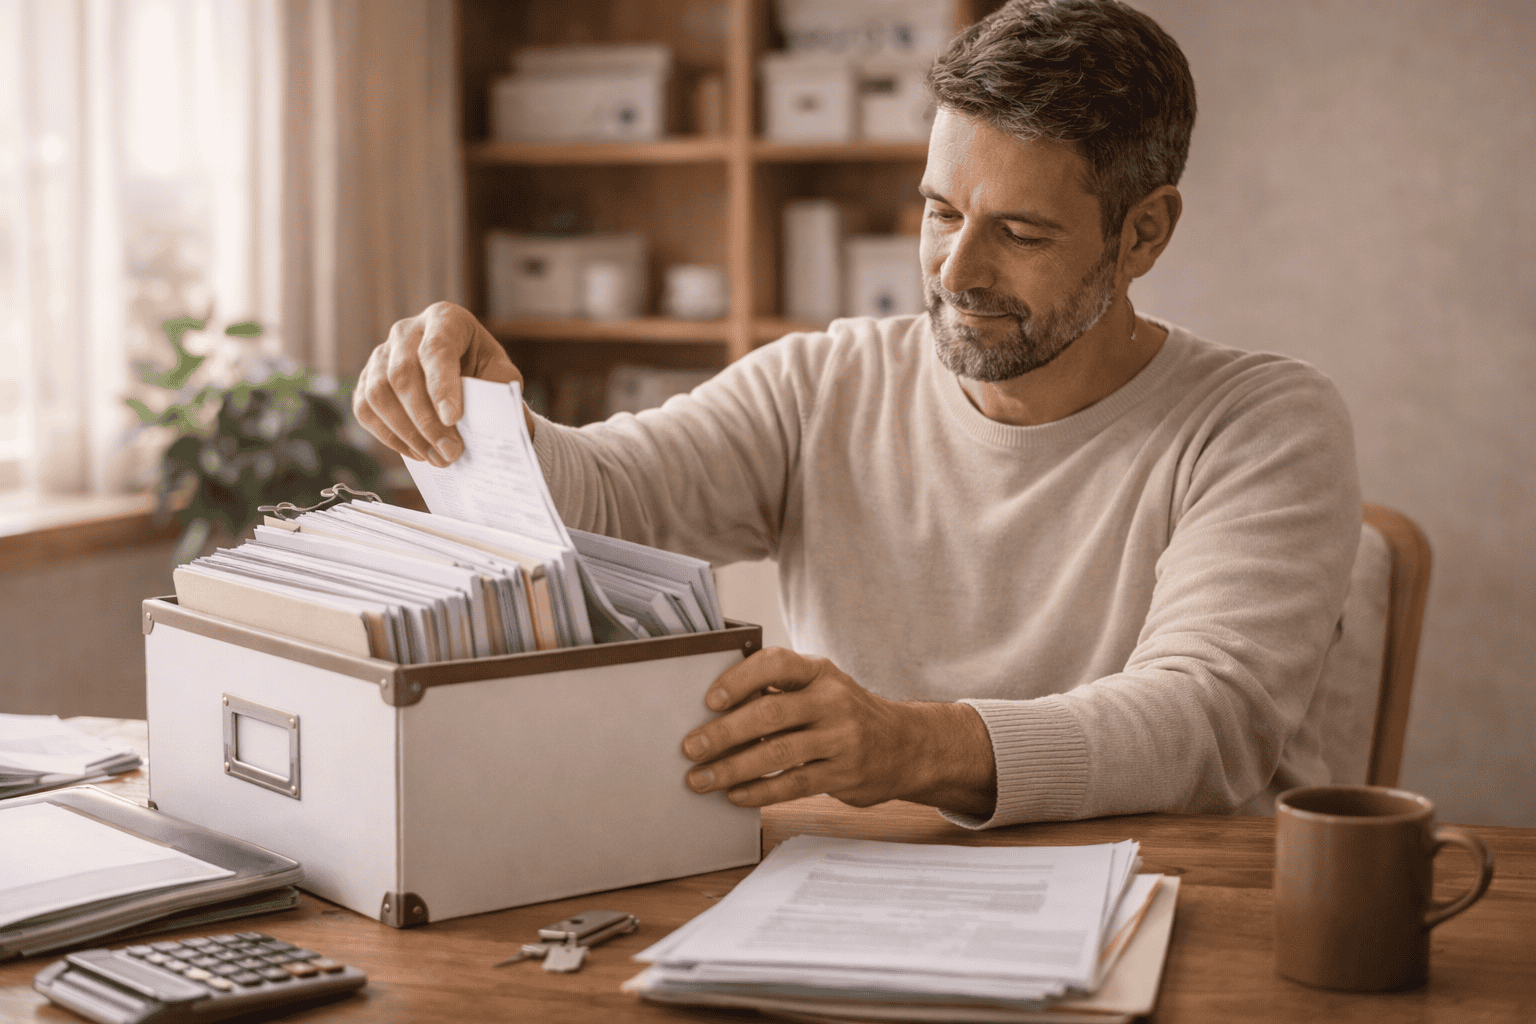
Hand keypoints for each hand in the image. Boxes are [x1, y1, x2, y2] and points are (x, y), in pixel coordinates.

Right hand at [354, 301, 523, 466]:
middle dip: (425, 420)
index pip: (436, 348)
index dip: (442, 385)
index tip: (452, 418)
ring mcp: (382, 354)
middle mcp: (407, 330)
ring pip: (378, 393)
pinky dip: (389, 436)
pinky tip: (417, 452)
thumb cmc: (485, 372)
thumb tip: (485, 422)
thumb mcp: (501, 374)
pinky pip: (365, 408)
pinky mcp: (366, 379)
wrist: (466, 374)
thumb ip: (495, 389)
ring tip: (436, 458)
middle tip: (450, 452)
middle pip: (402, 373)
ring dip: (407, 432)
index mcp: (445, 319)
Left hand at [680, 648, 996, 815]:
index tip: (709, 700)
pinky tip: (735, 796)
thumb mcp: (820, 688)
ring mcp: (842, 739)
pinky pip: (794, 786)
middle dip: (723, 732)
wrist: (905, 746)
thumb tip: (713, 710)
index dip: (739, 679)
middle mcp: (833, 701)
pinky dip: (759, 792)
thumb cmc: (845, 714)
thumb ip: (778, 691)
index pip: (776, 663)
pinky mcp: (845, 775)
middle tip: (690, 748)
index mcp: (819, 672)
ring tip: (701, 779)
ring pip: (778, 754)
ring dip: (732, 768)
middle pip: (770, 713)